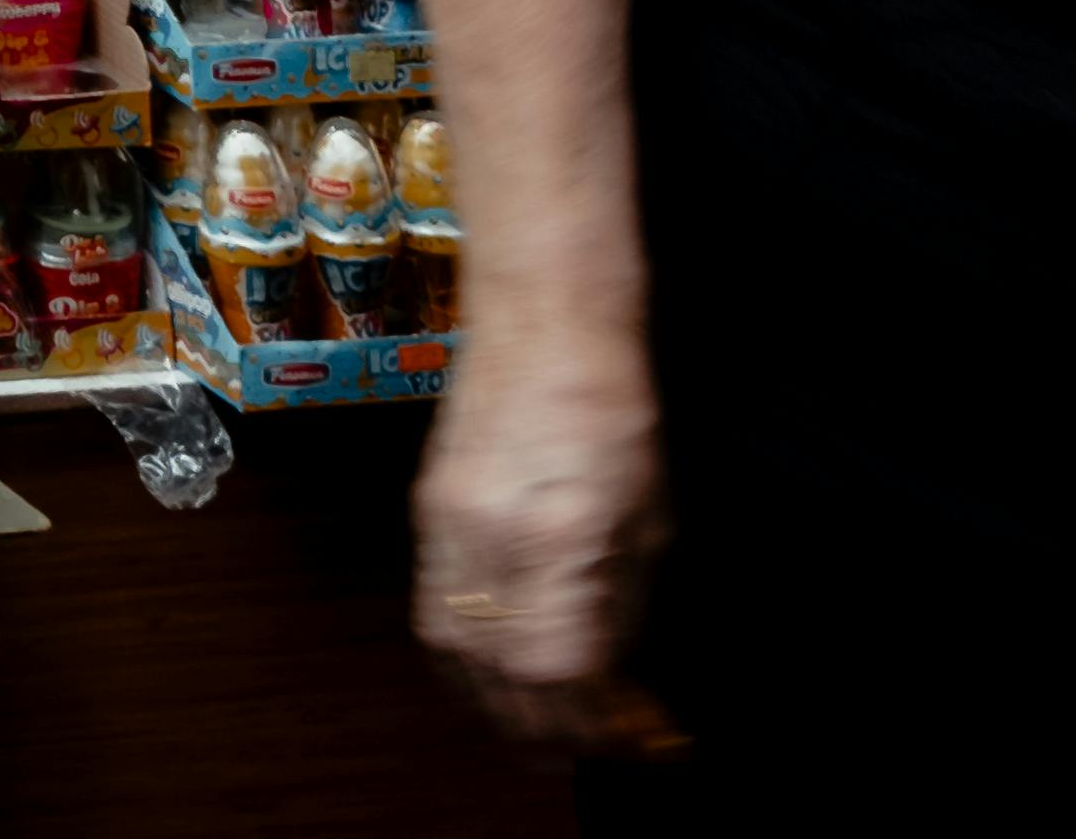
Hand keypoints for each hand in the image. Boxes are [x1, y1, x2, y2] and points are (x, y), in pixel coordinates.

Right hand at [410, 343, 673, 750]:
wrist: (542, 325)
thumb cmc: (612, 409)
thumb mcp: (649, 519)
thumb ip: (621, 603)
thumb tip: (612, 673)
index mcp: (557, 535)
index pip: (555, 667)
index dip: (587, 720)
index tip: (624, 738)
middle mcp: (488, 537)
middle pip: (495, 673)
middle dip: (537, 727)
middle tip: (576, 750)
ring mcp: (445, 524)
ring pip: (449, 649)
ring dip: (489, 702)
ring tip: (529, 725)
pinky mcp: (426, 512)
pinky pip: (432, 609)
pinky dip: (461, 658)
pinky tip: (490, 670)